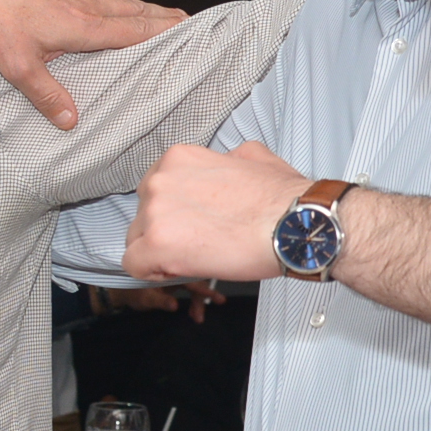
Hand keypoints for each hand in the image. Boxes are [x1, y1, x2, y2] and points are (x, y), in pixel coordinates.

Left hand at [0, 0, 185, 131]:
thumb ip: (47, 95)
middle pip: (134, 11)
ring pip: (117, 1)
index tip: (192, 33)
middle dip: (163, 18)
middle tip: (190, 22)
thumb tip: (71, 122)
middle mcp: (85, 4)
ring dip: (141, 9)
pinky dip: (115, 3)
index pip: (135, 30)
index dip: (165, 32)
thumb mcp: (18, 67)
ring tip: (160, 15)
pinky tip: (110, 7)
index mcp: (84, 26)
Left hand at [96, 281, 230, 322]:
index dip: (204, 287)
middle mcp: (173, 270)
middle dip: (202, 296)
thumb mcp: (144, 299)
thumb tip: (175, 305)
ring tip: (197, 317)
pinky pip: (189, 288)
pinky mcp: (175, 282)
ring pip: (194, 285)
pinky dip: (193, 300)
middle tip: (200, 316)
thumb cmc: (131, 293)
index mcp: (167, 269)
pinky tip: (193, 313)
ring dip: (198, 301)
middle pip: (195, 279)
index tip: (216, 298)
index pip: (190, 275)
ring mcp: (175, 276)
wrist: (121, 292)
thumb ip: (159, 301)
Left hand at [123, 139, 308, 283]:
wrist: (297, 224)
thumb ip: (226, 159)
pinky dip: (153, 273)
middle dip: (165, 231)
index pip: (154, 191)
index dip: (172, 212)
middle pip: (143, 216)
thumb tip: (226, 162)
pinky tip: (181, 269)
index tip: (190, 223)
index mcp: (178, 159)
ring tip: (196, 256)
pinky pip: (134, 265)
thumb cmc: (282, 198)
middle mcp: (161, 182)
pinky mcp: (158, 245)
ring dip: (161, 252)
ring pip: (137, 241)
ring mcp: (156, 213)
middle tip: (197, 241)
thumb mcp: (251, 156)